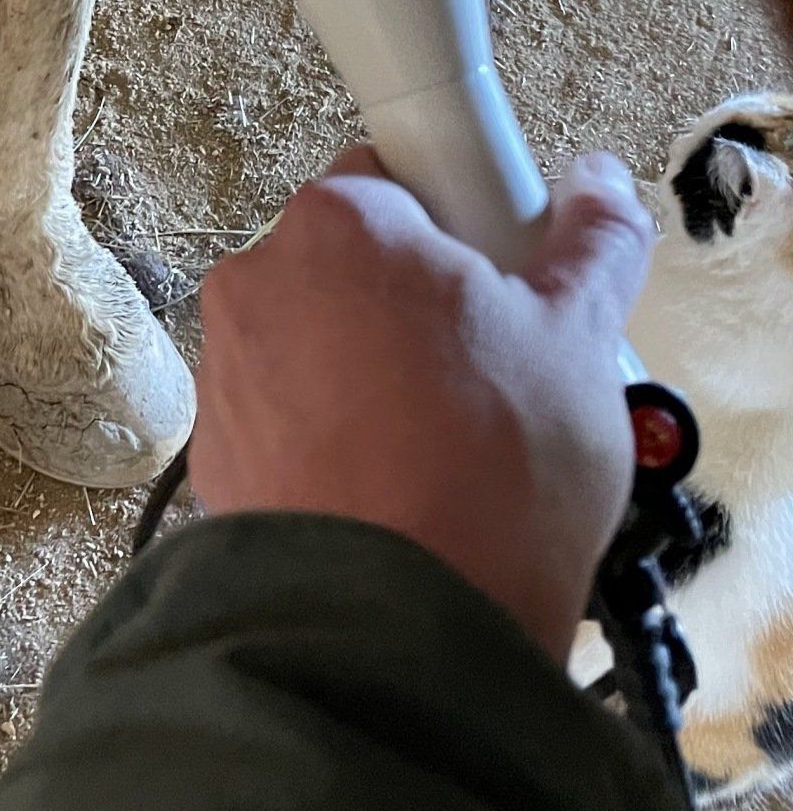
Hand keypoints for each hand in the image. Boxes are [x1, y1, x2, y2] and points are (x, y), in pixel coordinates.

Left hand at [188, 149, 652, 658]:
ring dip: (370, 376)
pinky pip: (286, 421)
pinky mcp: (214, 456)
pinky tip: (393, 488)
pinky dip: (331, 440)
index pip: (397, 180)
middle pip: (351, 266)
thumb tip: (597, 188)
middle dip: (415, 307)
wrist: (394, 630)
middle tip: (493, 372)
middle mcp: (257, 283)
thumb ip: (591, 244)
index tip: (501, 280)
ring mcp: (225, 372)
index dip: (459, 227)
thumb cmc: (484, 472)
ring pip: (315, 346)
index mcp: (339, 225)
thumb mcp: (576, 340)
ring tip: (446, 447)